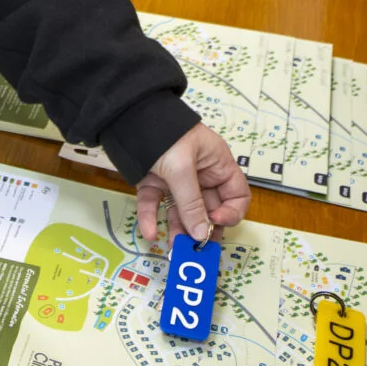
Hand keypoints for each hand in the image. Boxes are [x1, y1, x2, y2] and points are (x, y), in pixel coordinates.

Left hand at [135, 123, 250, 244]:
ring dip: (178, 229)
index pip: (237, 194)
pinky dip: (151, 218)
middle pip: (208, 208)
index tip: (215, 222)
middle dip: (202, 229)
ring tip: (173, 249)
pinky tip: (150, 232)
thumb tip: (201, 233)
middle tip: (196, 249)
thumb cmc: (167, 133)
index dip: (231, 212)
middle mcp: (201, 174)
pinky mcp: (155, 182)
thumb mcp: (182, 168)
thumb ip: (191, 203)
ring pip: (181, 211)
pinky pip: (156, 205)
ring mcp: (177, 180)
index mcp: (218, 164)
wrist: (129, 116)